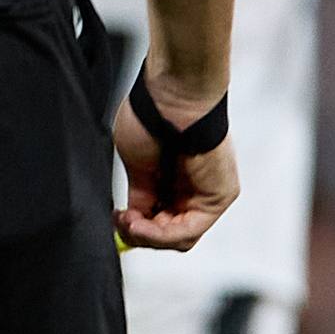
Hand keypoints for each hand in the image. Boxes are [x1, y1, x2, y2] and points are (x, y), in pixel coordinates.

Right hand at [114, 83, 238, 250]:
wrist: (171, 96)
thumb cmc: (151, 117)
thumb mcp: (136, 165)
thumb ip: (140, 195)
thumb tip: (133, 219)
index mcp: (173, 179)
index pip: (159, 219)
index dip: (136, 227)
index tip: (117, 219)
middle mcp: (193, 189)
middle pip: (169, 233)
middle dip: (141, 235)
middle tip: (121, 223)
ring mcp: (208, 194)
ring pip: (180, 237)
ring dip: (149, 236)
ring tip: (129, 222)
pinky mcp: (218, 197)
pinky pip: (190, 229)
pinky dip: (162, 233)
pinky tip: (141, 223)